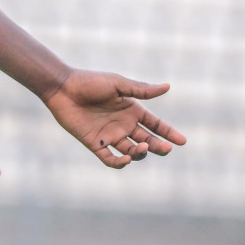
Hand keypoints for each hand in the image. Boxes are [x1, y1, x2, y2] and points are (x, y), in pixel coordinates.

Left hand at [42, 69, 186, 168]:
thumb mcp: (117, 84)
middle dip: (159, 146)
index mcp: (131, 109)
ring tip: (143, 145)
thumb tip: (167, 87)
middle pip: (148, 140)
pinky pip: (111, 159)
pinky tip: (126, 158)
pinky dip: (120, 163)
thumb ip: (141, 90)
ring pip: (132, 151)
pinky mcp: (95, 144)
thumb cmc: (89, 82)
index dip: (169, 133)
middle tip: (166, 148)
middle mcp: (123, 124)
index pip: (155, 124)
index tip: (182, 141)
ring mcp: (110, 135)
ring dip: (141, 152)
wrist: (62, 88)